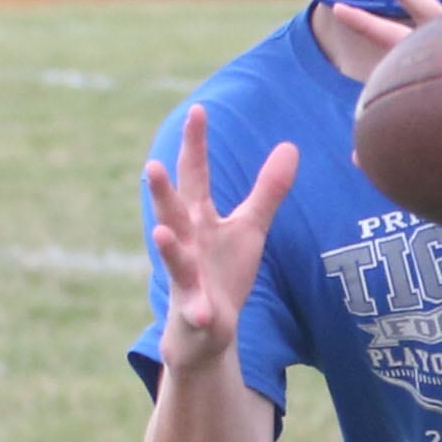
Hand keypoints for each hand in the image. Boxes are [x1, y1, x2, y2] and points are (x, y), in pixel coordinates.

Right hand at [144, 104, 297, 372]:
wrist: (205, 332)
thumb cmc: (223, 273)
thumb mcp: (250, 228)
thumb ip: (268, 190)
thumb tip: (290, 146)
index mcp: (200, 220)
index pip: (195, 176)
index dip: (196, 145)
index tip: (198, 110)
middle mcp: (187, 244)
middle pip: (174, 213)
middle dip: (162, 191)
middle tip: (151, 163)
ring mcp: (187, 279)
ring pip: (175, 260)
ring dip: (168, 246)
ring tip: (160, 230)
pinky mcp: (196, 312)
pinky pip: (196, 310)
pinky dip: (199, 309)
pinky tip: (204, 311)